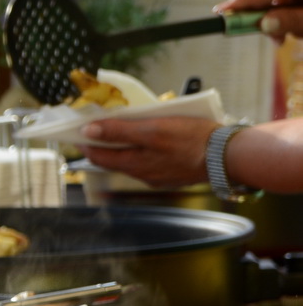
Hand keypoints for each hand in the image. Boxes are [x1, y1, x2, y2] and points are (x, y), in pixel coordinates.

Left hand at [78, 116, 218, 187]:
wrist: (227, 156)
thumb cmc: (192, 139)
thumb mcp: (152, 128)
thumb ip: (118, 131)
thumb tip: (89, 131)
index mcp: (134, 163)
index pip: (98, 156)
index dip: (86, 144)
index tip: (77, 132)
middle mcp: (143, 174)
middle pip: (114, 160)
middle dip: (103, 145)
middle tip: (96, 130)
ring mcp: (158, 176)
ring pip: (133, 161)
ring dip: (125, 148)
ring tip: (122, 132)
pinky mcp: (173, 174)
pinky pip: (152, 163)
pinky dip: (145, 152)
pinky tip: (150, 142)